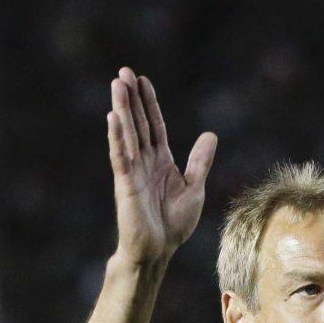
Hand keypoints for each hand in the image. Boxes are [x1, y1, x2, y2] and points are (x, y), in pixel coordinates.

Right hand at [107, 66, 217, 264]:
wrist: (158, 250)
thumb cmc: (173, 224)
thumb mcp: (194, 188)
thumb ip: (200, 162)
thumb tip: (211, 135)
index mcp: (161, 162)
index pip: (154, 126)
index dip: (149, 103)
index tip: (143, 80)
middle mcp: (144, 162)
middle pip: (137, 123)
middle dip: (131, 98)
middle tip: (123, 71)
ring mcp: (133, 171)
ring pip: (127, 134)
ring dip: (122, 109)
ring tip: (117, 84)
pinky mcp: (125, 183)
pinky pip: (120, 155)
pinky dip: (117, 136)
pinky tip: (113, 117)